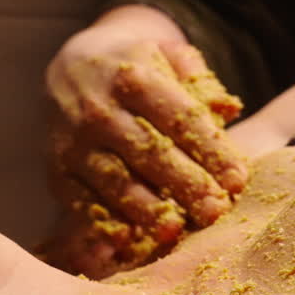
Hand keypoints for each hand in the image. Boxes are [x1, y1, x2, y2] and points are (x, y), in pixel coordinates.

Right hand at [43, 6, 248, 273]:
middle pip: (147, 151)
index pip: (178, 116)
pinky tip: (127, 238)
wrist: (69, 68)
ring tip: (175, 230)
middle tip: (215, 211)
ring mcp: (73, 142)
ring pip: (113, 180)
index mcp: (133, 76)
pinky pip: (80, 200)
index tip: (237, 179)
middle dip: (184, 184)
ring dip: (145, 209)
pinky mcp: (57, 170)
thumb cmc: (135, 69)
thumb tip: (228, 110)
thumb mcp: (166, 55)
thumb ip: (199, 80)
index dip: (210, 149)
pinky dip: (102, 221)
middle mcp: (98, 108)